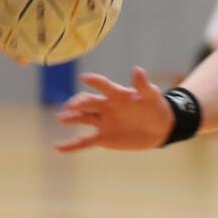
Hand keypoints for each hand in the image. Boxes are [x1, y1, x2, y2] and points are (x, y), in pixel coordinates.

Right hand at [54, 67, 171, 152]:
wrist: (159, 129)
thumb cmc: (155, 108)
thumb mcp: (152, 96)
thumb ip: (143, 85)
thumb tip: (138, 69)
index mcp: (116, 95)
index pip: (103, 86)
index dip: (95, 81)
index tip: (85, 78)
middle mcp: (105, 107)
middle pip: (88, 103)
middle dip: (79, 103)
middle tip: (71, 106)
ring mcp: (102, 122)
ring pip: (83, 119)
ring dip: (71, 118)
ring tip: (61, 117)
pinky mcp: (103, 138)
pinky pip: (84, 141)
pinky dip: (72, 145)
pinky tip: (58, 147)